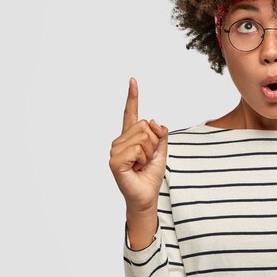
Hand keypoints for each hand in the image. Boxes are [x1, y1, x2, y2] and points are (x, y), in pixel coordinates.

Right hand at [109, 77, 168, 212]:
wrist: (146, 196)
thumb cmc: (151, 174)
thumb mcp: (162, 150)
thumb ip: (160, 133)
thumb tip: (153, 120)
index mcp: (130, 136)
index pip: (131, 113)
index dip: (132, 96)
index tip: (133, 80)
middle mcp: (120, 140)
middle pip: (145, 125)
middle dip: (154, 143)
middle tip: (147, 159)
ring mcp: (115, 150)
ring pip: (143, 136)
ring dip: (149, 152)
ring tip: (141, 164)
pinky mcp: (114, 161)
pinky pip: (138, 149)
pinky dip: (143, 159)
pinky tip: (136, 168)